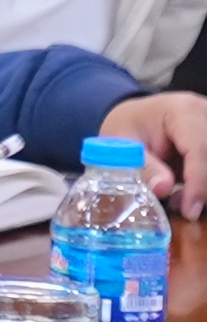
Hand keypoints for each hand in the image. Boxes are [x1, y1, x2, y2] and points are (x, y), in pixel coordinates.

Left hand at [98, 93, 206, 216]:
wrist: (138, 117)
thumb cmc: (129, 127)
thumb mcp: (122, 144)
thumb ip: (143, 166)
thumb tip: (163, 189)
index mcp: (183, 110)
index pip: (200, 148)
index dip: (198, 184)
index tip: (190, 211)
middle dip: (202, 190)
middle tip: (182, 209)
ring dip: (203, 190)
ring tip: (179, 200)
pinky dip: (203, 186)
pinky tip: (189, 194)